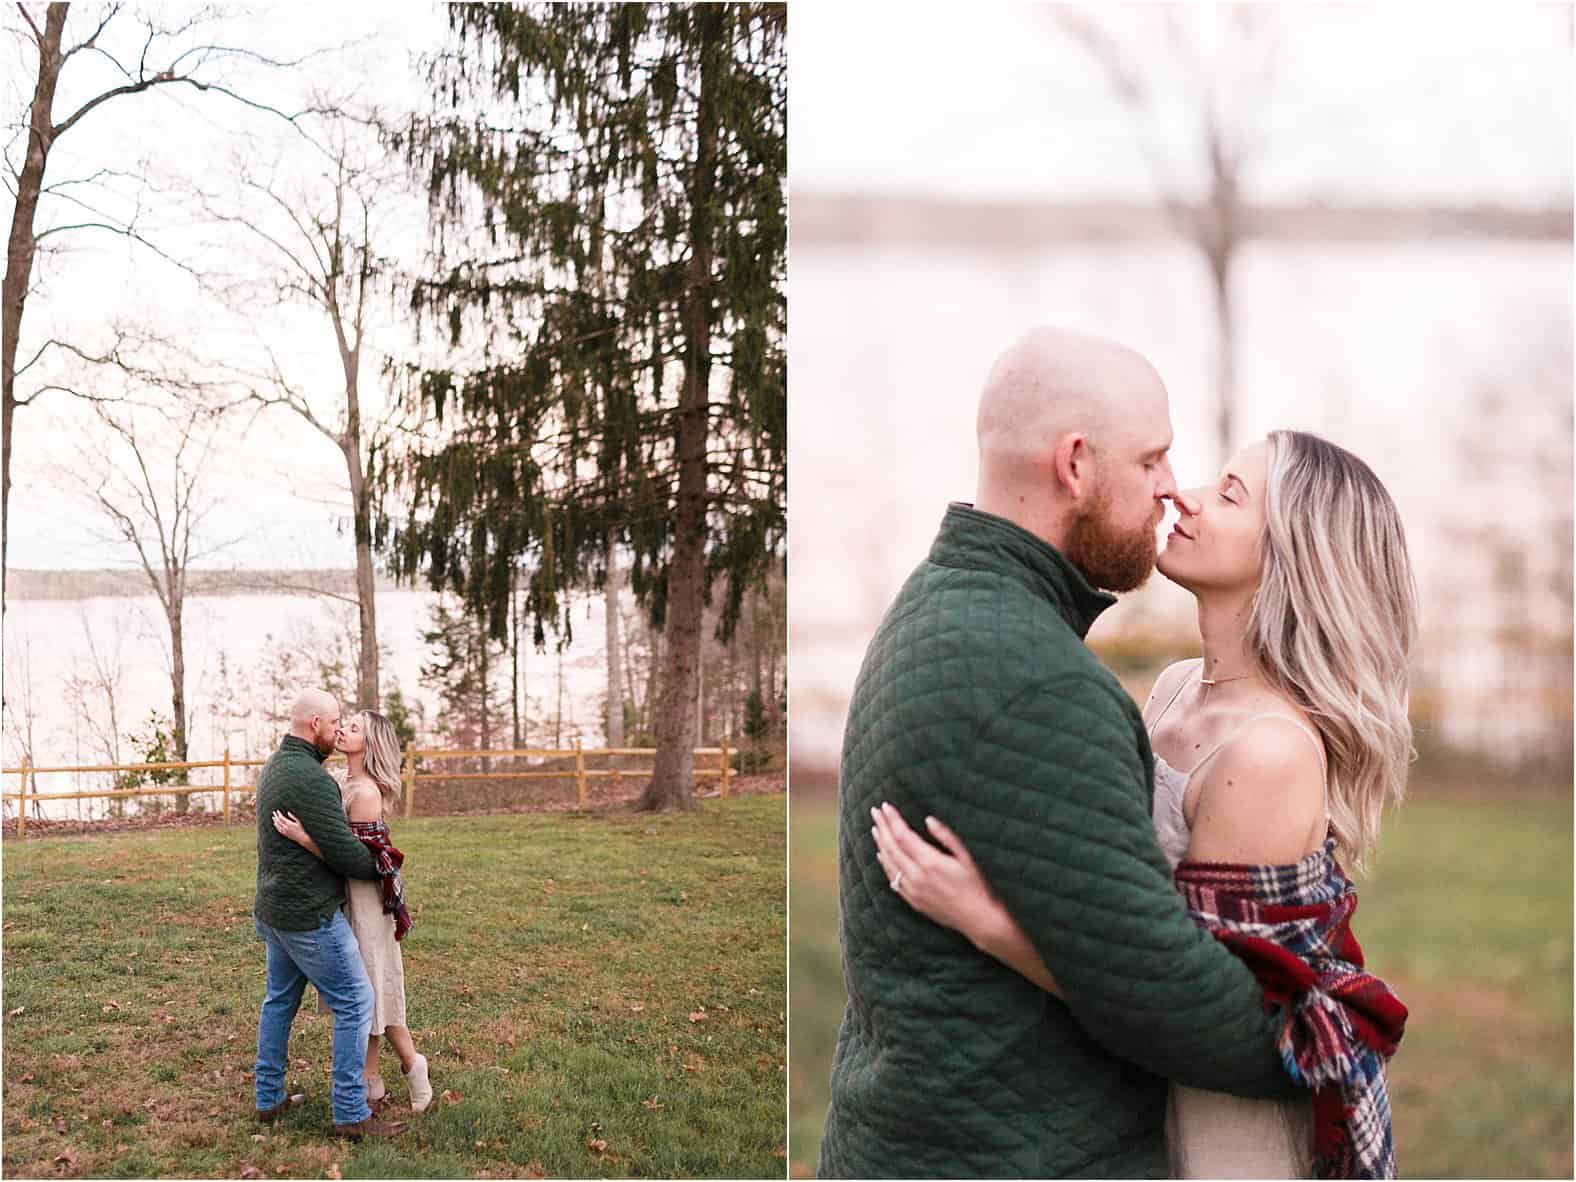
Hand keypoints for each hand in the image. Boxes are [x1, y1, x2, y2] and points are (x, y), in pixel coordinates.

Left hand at [272, 809, 308, 845]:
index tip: (277, 811)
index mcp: (288, 823)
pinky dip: (276, 826)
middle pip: (278, 820)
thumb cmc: (300, 829)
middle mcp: (285, 827)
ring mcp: (284, 830)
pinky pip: (278, 829)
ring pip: (277, 825)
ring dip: (274, 820)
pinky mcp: (283, 833)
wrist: (300, 837)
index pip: (281, 817)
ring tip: (273, 817)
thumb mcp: (298, 821)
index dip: (279, 814)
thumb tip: (288, 812)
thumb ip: (292, 816)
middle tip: (273, 812)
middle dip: (276, 816)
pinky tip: (275, 824)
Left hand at [871, 802, 1010, 947]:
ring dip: (880, 844)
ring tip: (876, 828)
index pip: (903, 835)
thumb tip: (929, 820)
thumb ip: (946, 836)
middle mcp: (917, 876)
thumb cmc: (976, 885)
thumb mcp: (966, 856)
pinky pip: (893, 880)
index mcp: (930, 862)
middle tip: (875, 811)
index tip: (885, 806)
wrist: (977, 919)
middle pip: (892, 847)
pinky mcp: (913, 900)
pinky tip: (882, 855)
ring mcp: (913, 890)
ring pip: (889, 863)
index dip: (892, 819)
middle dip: (882, 827)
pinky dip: (885, 865)